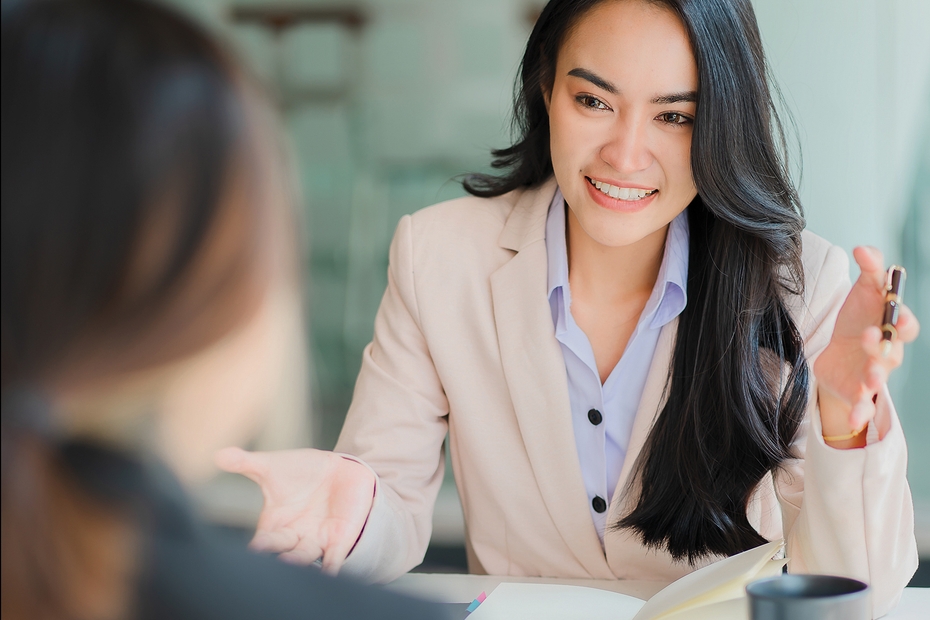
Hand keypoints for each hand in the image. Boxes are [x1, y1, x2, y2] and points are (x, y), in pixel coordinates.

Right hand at [215, 447, 375, 573]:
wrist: (339, 469)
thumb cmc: (301, 471)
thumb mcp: (271, 466)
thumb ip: (245, 463)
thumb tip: (217, 454)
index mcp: (274, 523)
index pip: (262, 540)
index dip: (258, 546)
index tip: (254, 547)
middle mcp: (293, 536)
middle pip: (281, 548)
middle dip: (275, 550)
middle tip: (267, 551)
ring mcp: (316, 541)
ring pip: (305, 556)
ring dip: (299, 561)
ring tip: (290, 561)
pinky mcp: (338, 540)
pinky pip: (334, 559)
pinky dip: (331, 568)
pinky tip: (329, 576)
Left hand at [814, 247, 919, 446]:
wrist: (837, 355)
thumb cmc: (857, 320)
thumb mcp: (863, 293)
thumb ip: (869, 271)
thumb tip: (864, 248)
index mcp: (891, 328)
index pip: (905, 325)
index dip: (903, 321)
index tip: (896, 314)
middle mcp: (887, 353)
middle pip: (893, 351)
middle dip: (884, 346)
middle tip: (871, 337)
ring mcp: (874, 374)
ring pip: (879, 377)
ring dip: (876, 376)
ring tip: (868, 376)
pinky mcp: (857, 393)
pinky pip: (862, 405)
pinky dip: (860, 412)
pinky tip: (857, 419)